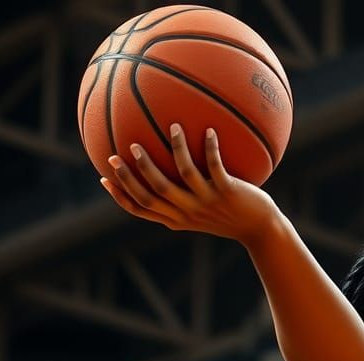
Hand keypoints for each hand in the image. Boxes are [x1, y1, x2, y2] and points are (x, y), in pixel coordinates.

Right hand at [100, 124, 278, 247]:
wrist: (260, 230)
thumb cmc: (230, 216)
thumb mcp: (202, 210)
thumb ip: (182, 194)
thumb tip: (165, 168)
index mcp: (178, 218)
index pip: (142, 209)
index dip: (122, 195)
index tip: (103, 177)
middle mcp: (189, 212)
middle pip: (154, 193)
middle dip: (135, 173)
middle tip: (122, 150)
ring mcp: (208, 203)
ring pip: (182, 177)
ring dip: (173, 151)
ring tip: (169, 127)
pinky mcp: (228, 193)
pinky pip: (215, 167)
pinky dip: (211, 148)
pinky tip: (209, 130)